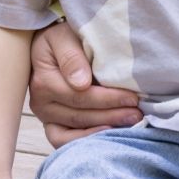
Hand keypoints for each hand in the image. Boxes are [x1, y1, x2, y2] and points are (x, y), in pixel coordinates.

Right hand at [27, 21, 140, 145]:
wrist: (51, 44)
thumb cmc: (62, 38)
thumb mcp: (63, 37)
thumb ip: (71, 57)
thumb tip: (81, 83)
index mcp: (43, 82)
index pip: (80, 96)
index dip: (108, 99)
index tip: (132, 98)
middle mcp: (41, 103)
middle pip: (79, 116)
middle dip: (111, 116)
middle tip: (138, 114)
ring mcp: (46, 116)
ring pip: (73, 133)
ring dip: (103, 130)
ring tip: (130, 124)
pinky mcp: (52, 124)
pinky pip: (65, 140)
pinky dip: (86, 140)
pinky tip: (110, 133)